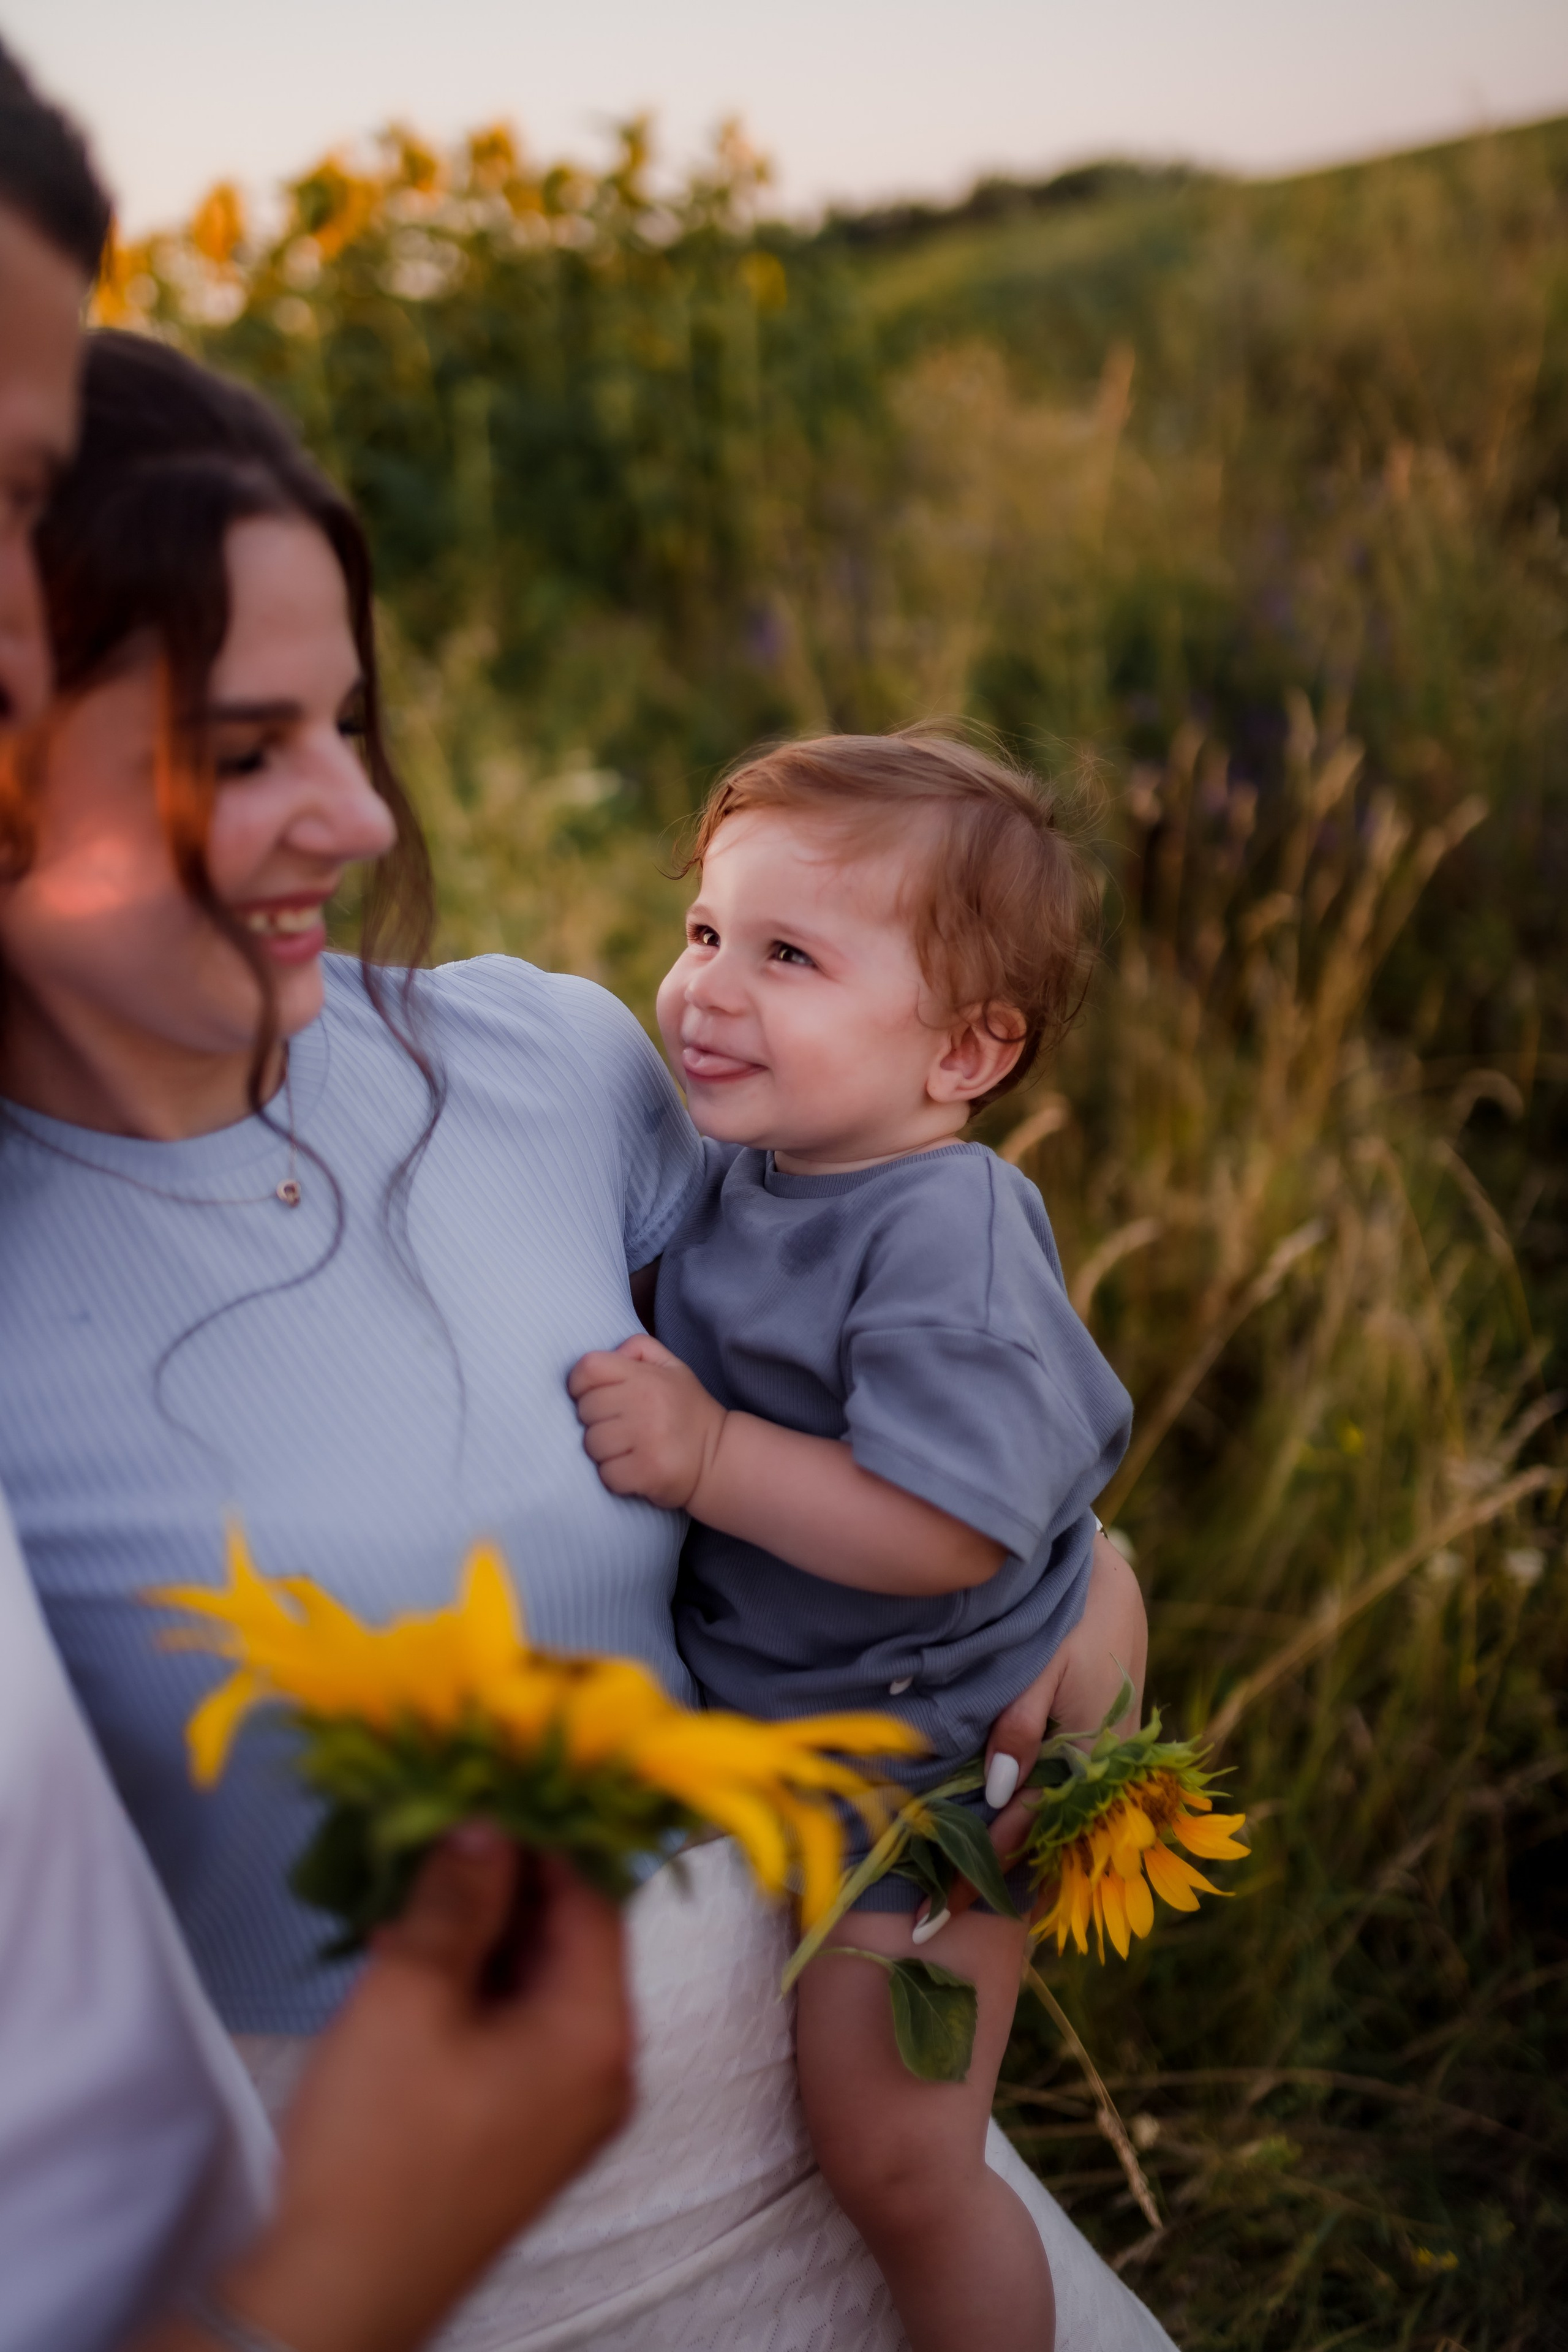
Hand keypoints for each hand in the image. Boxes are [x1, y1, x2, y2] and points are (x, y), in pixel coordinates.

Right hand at [192, 1830, 631, 2351]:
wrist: (337, 2297)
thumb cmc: (379, 2146)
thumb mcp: (412, 1995)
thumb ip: (458, 1899)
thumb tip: (488, 1824)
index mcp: (599, 2034)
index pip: (595, 1898)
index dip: (541, 1834)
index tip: (484, 1787)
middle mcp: (603, 2068)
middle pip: (569, 1936)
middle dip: (502, 1880)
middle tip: (436, 1832)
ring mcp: (564, 2105)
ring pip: (535, 1978)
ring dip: (478, 1928)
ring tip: (409, 1886)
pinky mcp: (520, 2127)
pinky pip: (512, 2024)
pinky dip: (470, 1982)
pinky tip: (409, 1951)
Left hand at [568, 1333, 726, 1509]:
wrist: (718, 1456)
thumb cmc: (686, 1410)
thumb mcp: (672, 1367)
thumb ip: (640, 1348)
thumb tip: (613, 1353)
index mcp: (646, 1377)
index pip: (589, 1368)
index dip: (580, 1382)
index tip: (593, 1395)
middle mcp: (645, 1404)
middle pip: (585, 1409)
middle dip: (596, 1420)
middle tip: (619, 1426)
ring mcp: (645, 1439)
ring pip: (592, 1444)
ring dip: (604, 1450)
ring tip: (627, 1448)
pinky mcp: (646, 1472)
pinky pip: (606, 1474)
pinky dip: (616, 1476)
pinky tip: (634, 1468)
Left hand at [915, 1532, 1146, 1938]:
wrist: (1107, 1578)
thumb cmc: (1067, 1615)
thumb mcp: (1037, 1668)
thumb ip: (1018, 1729)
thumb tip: (996, 1794)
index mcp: (1093, 1752)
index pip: (1032, 1825)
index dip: (987, 1866)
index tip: (942, 1906)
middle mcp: (1108, 1767)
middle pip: (1052, 1837)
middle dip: (1003, 1878)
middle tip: (945, 1917)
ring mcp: (1111, 1757)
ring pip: (1065, 1822)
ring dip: (1027, 1857)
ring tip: (977, 1899)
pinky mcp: (1107, 1742)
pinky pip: (1073, 1797)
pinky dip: (1046, 1824)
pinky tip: (1022, 1845)